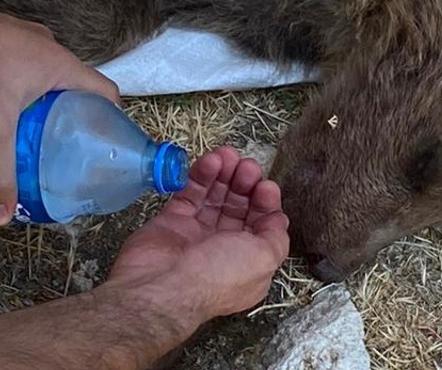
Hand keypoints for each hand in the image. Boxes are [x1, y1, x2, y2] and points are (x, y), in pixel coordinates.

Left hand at [0, 0, 119, 225]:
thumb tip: (0, 217)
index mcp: (61, 65)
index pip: (106, 92)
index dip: (111, 121)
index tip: (103, 148)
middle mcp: (47, 49)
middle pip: (75, 89)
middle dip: (72, 121)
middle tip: (65, 153)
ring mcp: (21, 43)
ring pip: (44, 81)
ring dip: (42, 108)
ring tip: (31, 140)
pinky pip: (18, 72)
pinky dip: (16, 95)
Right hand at [106, 147, 290, 321]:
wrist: (163, 285)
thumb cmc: (217, 275)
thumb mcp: (264, 258)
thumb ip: (276, 237)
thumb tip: (278, 219)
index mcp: (248, 262)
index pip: (261, 225)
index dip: (265, 203)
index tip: (265, 186)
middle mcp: (223, 249)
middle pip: (239, 207)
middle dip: (245, 184)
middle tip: (247, 167)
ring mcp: (197, 234)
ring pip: (215, 197)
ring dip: (224, 174)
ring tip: (228, 155)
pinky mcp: (173, 220)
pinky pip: (190, 192)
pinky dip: (201, 175)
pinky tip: (211, 160)